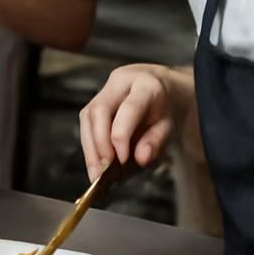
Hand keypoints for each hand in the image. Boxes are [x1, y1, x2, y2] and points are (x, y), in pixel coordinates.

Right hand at [78, 64, 178, 181]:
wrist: (156, 88)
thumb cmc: (162, 109)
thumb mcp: (168, 125)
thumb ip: (156, 141)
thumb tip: (141, 158)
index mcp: (145, 85)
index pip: (128, 109)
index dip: (120, 136)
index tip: (121, 161)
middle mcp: (120, 82)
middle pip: (99, 110)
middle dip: (99, 143)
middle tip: (103, 170)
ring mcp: (103, 90)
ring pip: (87, 116)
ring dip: (90, 147)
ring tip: (96, 173)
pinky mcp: (92, 101)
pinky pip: (85, 123)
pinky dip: (89, 146)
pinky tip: (95, 163)